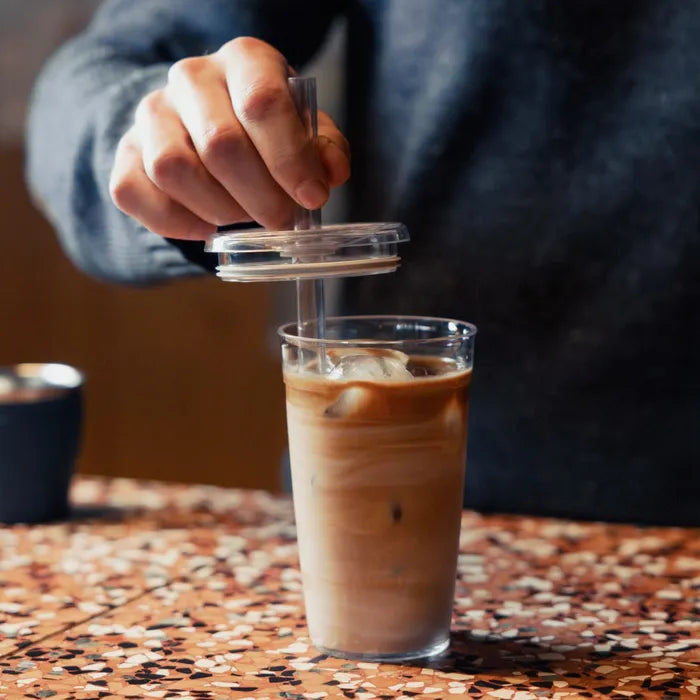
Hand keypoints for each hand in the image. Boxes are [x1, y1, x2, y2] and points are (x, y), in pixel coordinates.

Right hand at [109, 37, 349, 238]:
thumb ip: (322, 148)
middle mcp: (191, 77)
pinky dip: (177, 222)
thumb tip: (331, 173)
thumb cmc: (264, 129)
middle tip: (281, 220)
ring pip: (174, 169)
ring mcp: (151, 113)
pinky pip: (136, 193)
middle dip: (260, 197)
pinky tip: (206, 226)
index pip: (263, 102)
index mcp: (244, 60)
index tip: (312, 197)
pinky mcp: (124, 152)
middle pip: (220, 144)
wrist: (204, 124)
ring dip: (220, 209)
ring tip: (243, 216)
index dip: (290, 159)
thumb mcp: (304, 129)